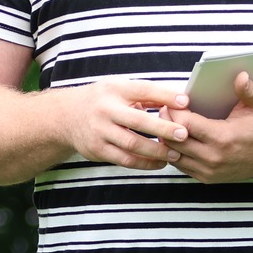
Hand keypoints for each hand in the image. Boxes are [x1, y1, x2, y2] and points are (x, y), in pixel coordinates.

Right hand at [59, 80, 192, 171]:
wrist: (66, 117)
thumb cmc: (102, 101)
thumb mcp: (119, 89)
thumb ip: (147, 95)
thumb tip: (181, 101)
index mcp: (114, 90)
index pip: (143, 90)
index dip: (165, 96)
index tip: (186, 103)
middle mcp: (105, 109)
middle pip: (138, 120)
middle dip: (163, 128)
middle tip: (184, 134)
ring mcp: (99, 131)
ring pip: (132, 144)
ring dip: (157, 151)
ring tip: (176, 154)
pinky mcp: (97, 149)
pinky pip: (124, 159)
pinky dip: (144, 163)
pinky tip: (159, 163)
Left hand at [172, 71, 252, 183]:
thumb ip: (249, 90)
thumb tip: (241, 76)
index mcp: (223, 137)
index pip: (184, 124)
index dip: (174, 112)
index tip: (172, 103)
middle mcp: (214, 157)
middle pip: (174, 140)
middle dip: (166, 123)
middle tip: (166, 110)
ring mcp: (210, 170)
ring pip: (173, 156)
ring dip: (168, 140)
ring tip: (170, 124)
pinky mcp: (208, 178)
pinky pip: (181, 166)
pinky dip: (175, 153)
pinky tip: (177, 140)